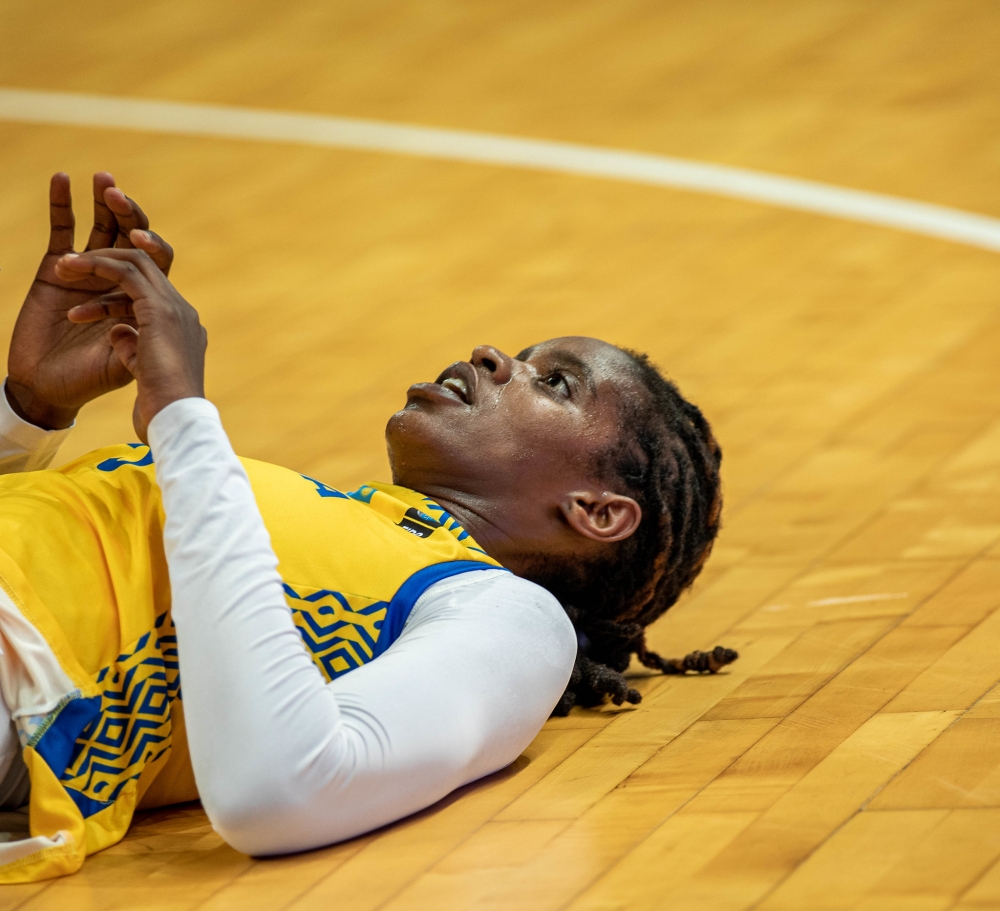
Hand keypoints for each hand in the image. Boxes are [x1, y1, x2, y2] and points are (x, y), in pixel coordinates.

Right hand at [6, 172, 173, 428]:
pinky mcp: (55, 271)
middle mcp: (120, 284)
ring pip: (102, 229)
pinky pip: (62, 231)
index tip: (140, 240)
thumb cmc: (89, 380)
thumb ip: (138, 342)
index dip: (151, 246)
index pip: (155, 263)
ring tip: (103, 180)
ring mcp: (88, 275)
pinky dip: (62, 205)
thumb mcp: (124, 364)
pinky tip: (63, 180)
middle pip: (132, 239)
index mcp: (143, 302)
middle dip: (129, 215)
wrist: (49, 389)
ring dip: (105, 204)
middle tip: (117, 196)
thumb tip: (145, 319)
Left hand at [54, 247, 206, 442]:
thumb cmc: (160, 408)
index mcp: (182, 329)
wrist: (175, 420)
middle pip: (148, 267)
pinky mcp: (159, 310)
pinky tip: (67, 271)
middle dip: (106, 260)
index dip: (120, 285)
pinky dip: (95, 266)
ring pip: (137, 263)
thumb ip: (131, 347)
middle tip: (68, 265)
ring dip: (94, 260)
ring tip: (59, 268)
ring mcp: (175, 308)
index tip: (89, 287)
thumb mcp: (141, 371)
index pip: (152, 291)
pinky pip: (126, 273)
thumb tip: (116, 331)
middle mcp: (183, 313)